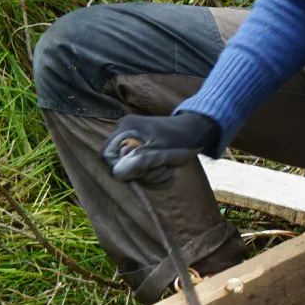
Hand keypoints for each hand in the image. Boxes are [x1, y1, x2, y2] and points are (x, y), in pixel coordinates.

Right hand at [101, 112, 221, 185]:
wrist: (198, 133)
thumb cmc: (181, 138)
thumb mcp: (160, 151)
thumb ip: (139, 161)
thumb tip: (117, 174)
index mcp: (126, 128)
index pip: (106, 155)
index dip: (120, 167)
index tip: (141, 168)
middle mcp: (126, 135)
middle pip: (118, 166)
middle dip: (141, 172)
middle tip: (161, 166)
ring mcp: (133, 144)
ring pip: (132, 173)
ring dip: (151, 175)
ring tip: (167, 166)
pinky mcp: (142, 153)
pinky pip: (141, 172)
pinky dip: (154, 175)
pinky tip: (167, 169)